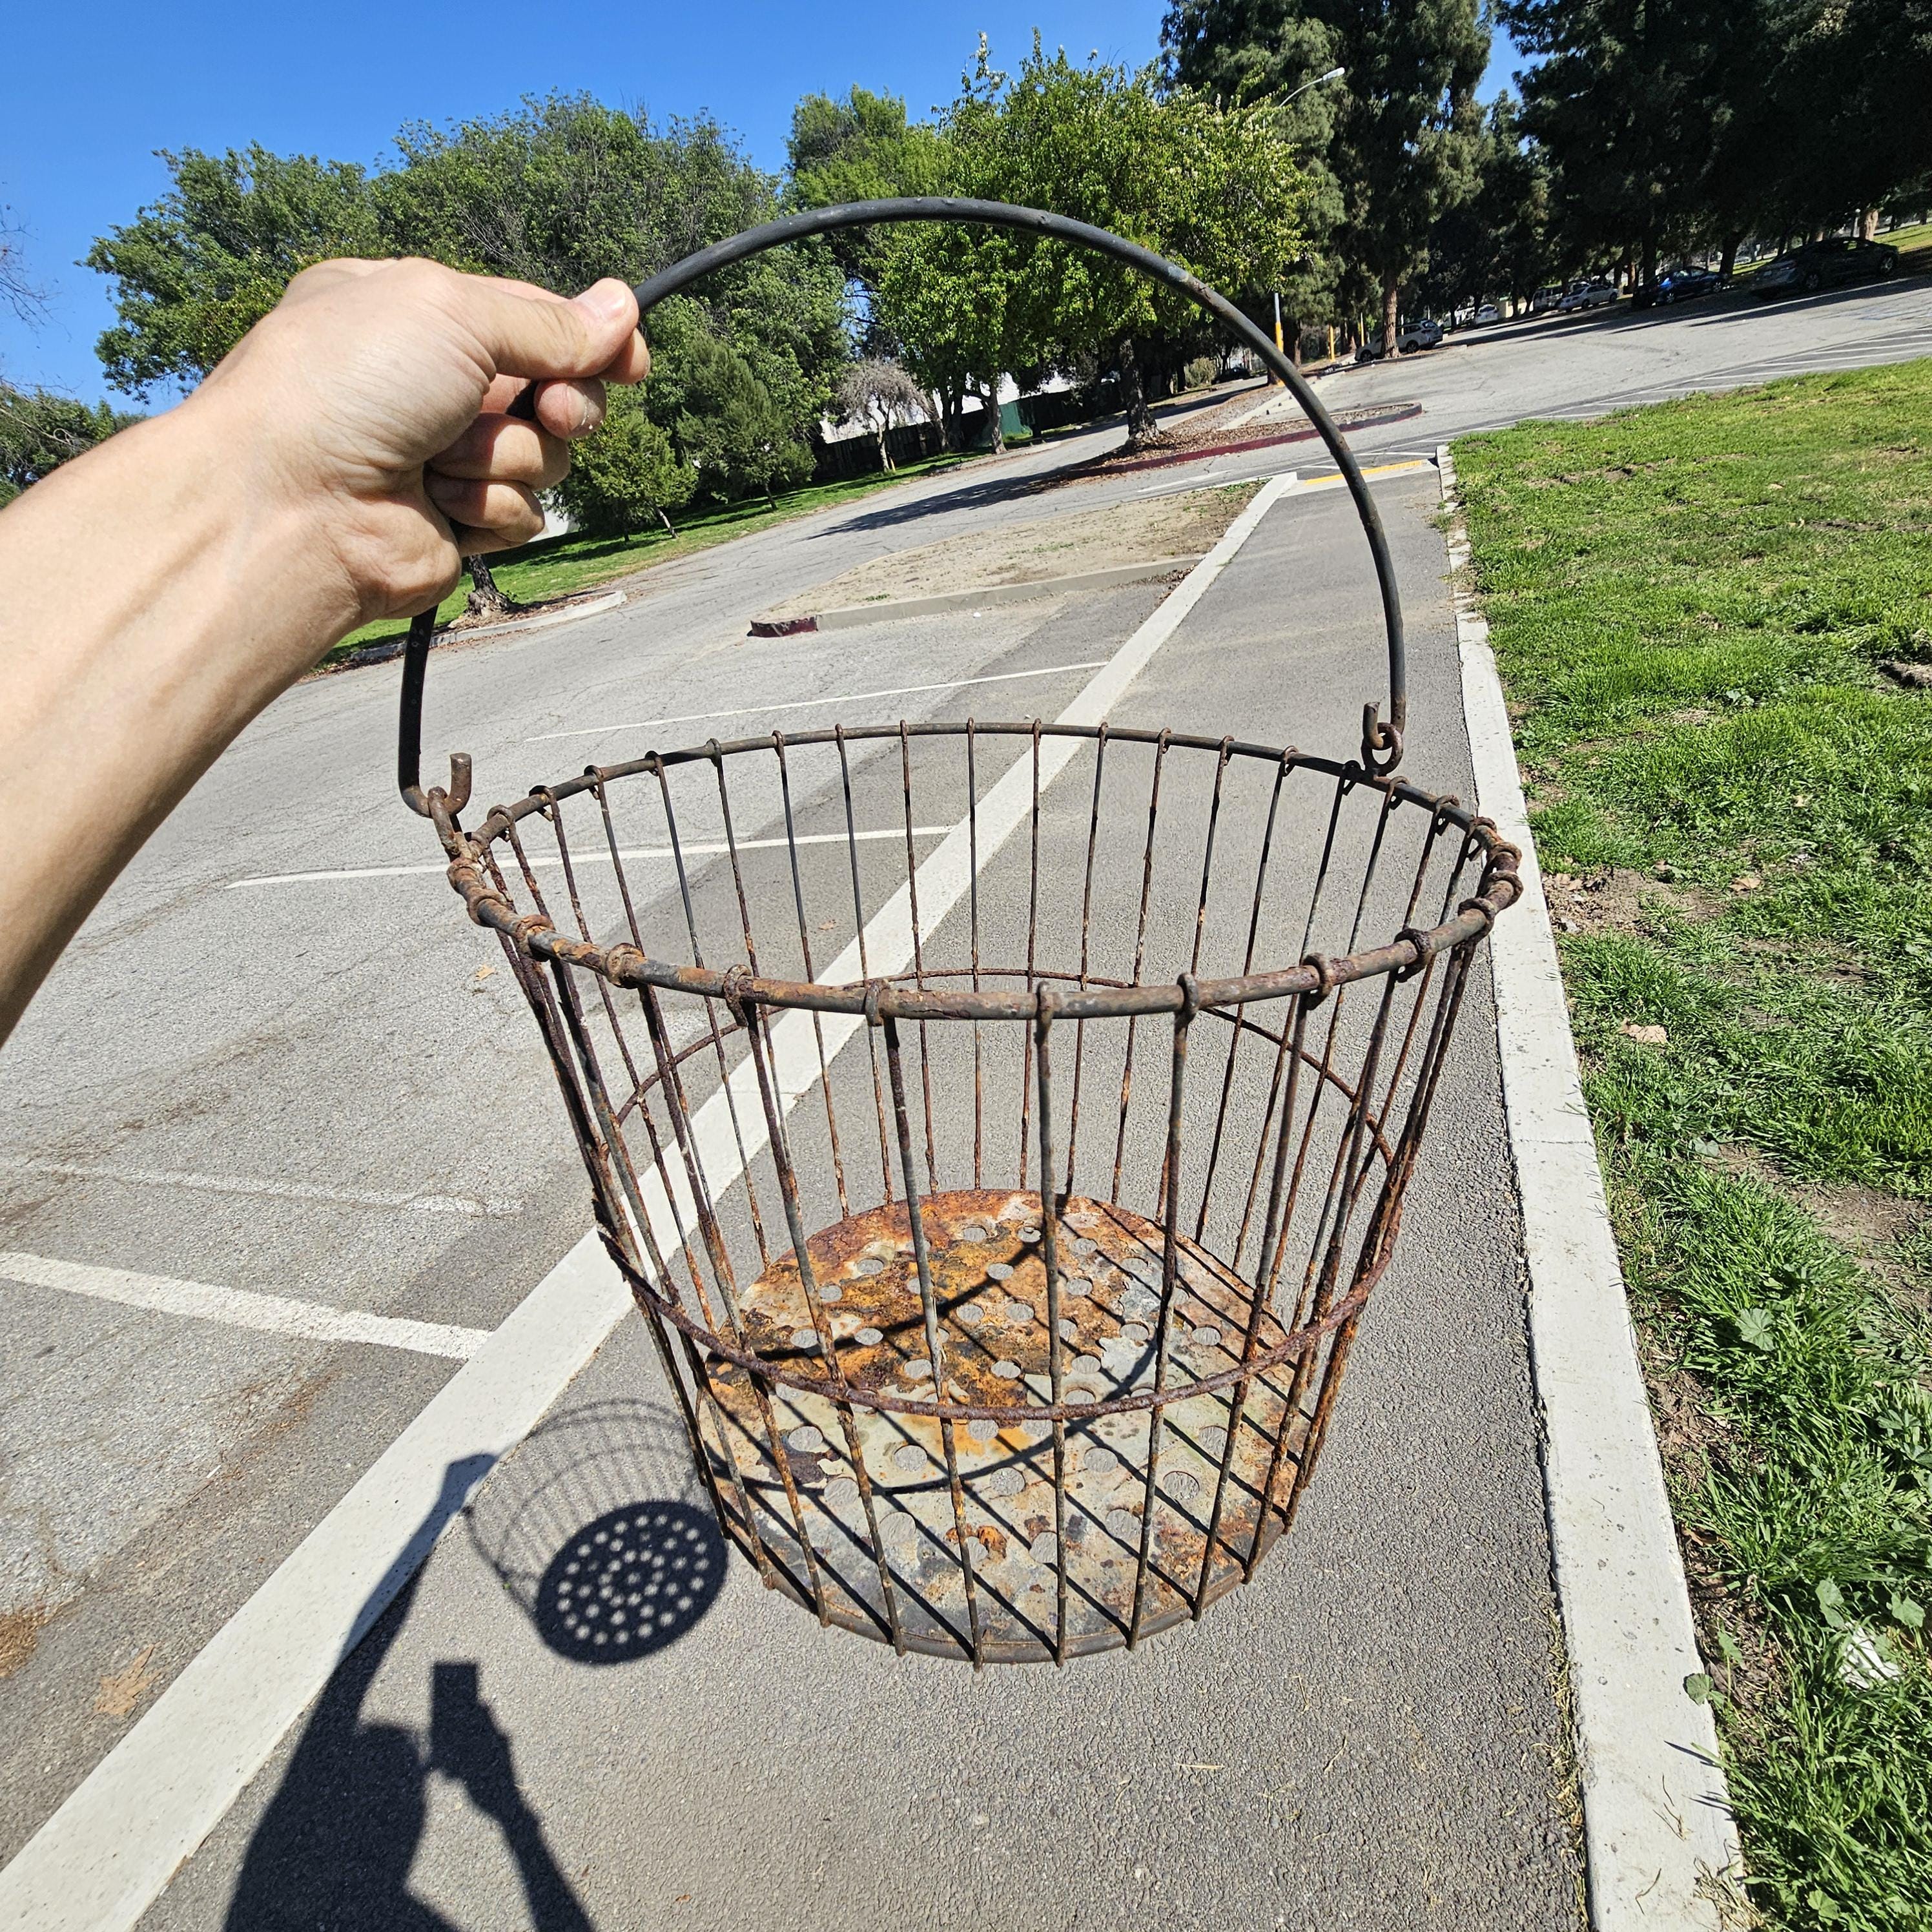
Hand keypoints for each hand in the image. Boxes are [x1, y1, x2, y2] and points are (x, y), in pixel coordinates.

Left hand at [192, 258, 650, 627]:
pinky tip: (440, 504)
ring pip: (545, 456)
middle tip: (550, 411)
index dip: (588, 340)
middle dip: (564, 403)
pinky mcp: (457, 520)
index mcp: (415, 311)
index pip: (531, 318)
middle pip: (555, 389)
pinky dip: (490, 508)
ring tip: (445, 459)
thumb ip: (546, 320)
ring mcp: (444, 453)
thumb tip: (623, 309)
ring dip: (510, 457)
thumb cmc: (345, 387)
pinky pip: (523, 512)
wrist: (292, 505)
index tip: (628, 360)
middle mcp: (430, 382)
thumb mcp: (451, 312)